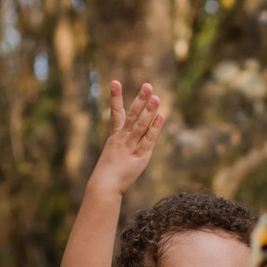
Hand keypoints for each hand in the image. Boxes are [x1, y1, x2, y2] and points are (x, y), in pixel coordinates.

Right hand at [88, 81, 164, 195]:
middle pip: (132, 115)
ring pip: (140, 124)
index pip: (115, 112)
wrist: (105, 184)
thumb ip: (128, 142)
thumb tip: (141, 136)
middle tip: (147, 85)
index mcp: (116, 135)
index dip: (115, 97)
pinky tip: (161, 117)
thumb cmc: (111, 170)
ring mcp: (130, 145)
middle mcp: (123, 137)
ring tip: (156, 97)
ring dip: (149, 110)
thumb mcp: (117, 152)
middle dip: (140, 99)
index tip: (115, 81)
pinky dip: (155, 128)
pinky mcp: (139, 155)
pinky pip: (148, 139)